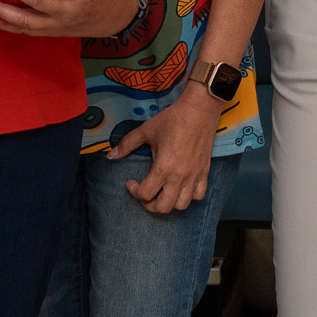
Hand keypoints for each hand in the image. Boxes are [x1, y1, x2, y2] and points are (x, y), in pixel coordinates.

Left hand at [111, 84, 217, 212]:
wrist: (199, 110)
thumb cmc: (173, 119)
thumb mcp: (147, 130)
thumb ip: (127, 144)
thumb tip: (111, 155)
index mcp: (163, 168)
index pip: (145, 193)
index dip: (134, 191)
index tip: (131, 183)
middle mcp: (179, 177)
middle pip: (163, 207)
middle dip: (149, 204)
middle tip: (145, 193)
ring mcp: (194, 176)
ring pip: (182, 205)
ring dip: (169, 203)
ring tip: (162, 192)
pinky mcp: (204, 172)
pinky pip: (199, 194)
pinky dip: (190, 196)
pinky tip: (182, 187)